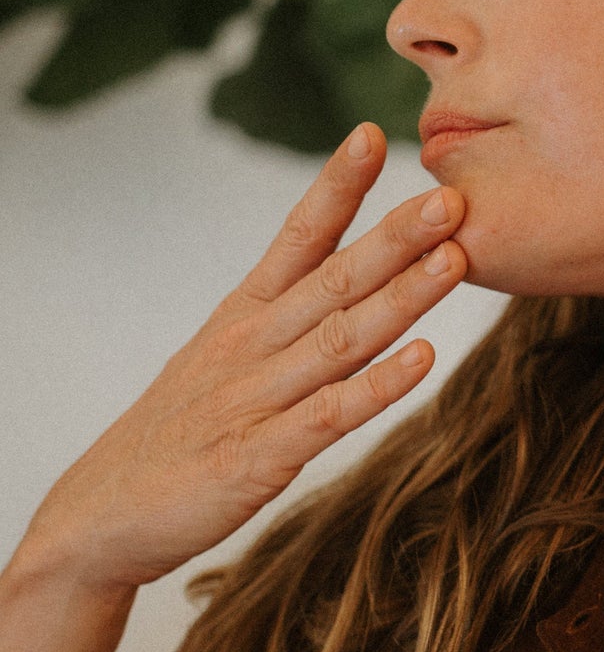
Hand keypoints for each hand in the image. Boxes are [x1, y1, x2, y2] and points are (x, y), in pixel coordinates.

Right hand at [22, 124, 467, 591]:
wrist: (101, 516)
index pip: (296, 237)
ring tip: (453, 259)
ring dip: (402, 297)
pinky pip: (329, 415)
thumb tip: (355, 270)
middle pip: (334, 280)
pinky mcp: (258, 458)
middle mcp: (253, 346)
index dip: (335, 186)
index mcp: (245, 315)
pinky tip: (423, 360)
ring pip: (342, 338)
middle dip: (396, 236)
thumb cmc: (179, 430)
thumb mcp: (227, 353)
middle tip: (452, 196)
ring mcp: (256, 400)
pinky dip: (377, 387)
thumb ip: (288, 312)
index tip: (372, 135)